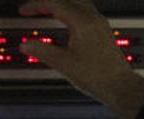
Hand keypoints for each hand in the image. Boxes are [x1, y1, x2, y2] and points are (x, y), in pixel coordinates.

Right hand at [19, 0, 143, 118]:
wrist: (118, 85)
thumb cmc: (98, 76)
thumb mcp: (63, 64)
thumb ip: (43, 51)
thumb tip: (27, 45)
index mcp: (82, 22)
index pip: (54, 4)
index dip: (36, 5)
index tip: (25, 11)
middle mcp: (93, 19)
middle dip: (48, 2)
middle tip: (35, 8)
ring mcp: (100, 25)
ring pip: (79, 3)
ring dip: (62, 5)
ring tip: (48, 13)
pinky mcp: (104, 32)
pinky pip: (86, 13)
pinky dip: (72, 13)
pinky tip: (67, 24)